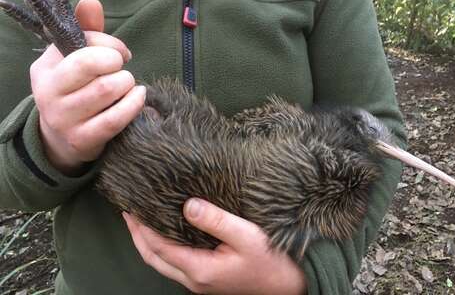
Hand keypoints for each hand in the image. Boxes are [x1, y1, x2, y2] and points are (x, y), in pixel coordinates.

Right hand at [31, 0, 145, 172]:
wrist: (62, 139)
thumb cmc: (76, 92)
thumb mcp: (74, 61)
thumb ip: (86, 32)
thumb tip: (91, 1)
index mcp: (44, 68)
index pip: (79, 44)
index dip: (109, 44)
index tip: (121, 53)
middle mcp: (47, 93)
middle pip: (89, 64)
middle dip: (116, 63)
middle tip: (122, 68)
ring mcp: (63, 118)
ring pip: (106, 90)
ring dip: (127, 83)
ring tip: (128, 85)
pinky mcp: (82, 139)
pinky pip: (114, 119)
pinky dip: (133, 104)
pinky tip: (138, 97)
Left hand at [123, 198, 306, 294]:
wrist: (290, 285)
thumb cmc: (271, 260)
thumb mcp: (246, 236)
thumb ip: (216, 220)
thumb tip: (188, 205)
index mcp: (200, 269)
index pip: (159, 247)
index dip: (142, 229)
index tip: (130, 209)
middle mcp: (195, 279)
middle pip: (154, 259)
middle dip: (138, 237)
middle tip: (129, 215)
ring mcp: (201, 282)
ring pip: (163, 264)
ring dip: (149, 244)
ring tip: (142, 224)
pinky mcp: (208, 279)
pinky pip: (176, 264)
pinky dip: (164, 249)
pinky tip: (168, 235)